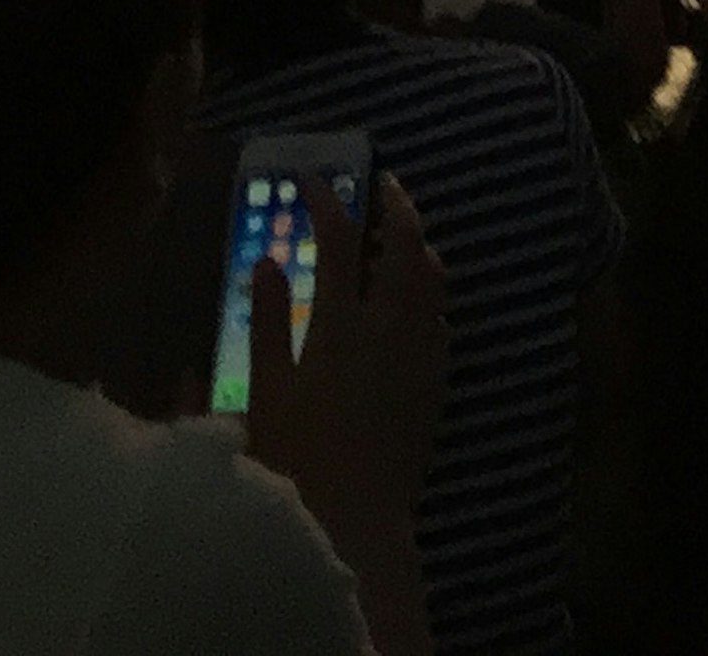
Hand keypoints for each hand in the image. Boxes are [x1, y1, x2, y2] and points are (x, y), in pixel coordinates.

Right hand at [245, 170, 448, 517]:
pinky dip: (429, 291)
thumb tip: (268, 261)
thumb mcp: (265, 392)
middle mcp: (390, 329)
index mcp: (341, 325)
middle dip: (394, 206)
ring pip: (432, 278)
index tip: (314, 184)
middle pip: (404, 245)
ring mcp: (420, 354)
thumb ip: (267, 323)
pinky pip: (441, 318)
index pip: (340, 242)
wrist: (354, 523)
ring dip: (418, 244)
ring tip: (401, 232)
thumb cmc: (294, 461)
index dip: (328, 204)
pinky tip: (416, 297)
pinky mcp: (436, 383)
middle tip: (380, 186)